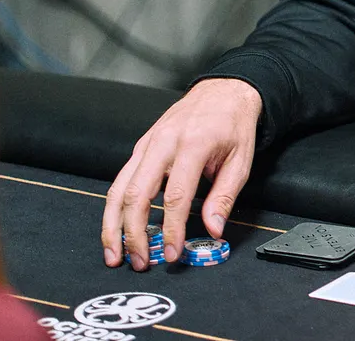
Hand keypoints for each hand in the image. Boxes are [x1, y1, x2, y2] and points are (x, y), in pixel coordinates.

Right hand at [100, 78, 262, 269]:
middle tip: (139, 262)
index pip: (175, 196)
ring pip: (119, 189)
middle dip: (133, 234)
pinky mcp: (140, 147)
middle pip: (136, 194)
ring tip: (115, 255)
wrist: (223, 91)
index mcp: (193, 144)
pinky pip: (121, 180)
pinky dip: (114, 208)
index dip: (171, 229)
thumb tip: (213, 230)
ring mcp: (147, 143)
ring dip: (113, 226)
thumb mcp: (241, 159)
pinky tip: (116, 229)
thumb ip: (225, 196)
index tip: (171, 254)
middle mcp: (164, 143)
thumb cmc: (233, 125)